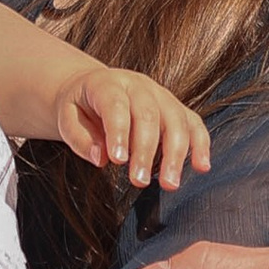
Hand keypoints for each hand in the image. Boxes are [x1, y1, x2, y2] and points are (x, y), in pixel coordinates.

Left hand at [14, 43, 213, 194]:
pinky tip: (202, 166)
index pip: (116, 105)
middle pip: (149, 115)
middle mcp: (138, 86)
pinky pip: (193, 122)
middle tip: (139, 182)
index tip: (118, 161)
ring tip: (170, 184)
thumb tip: (101, 158)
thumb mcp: (66, 118)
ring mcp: (160, 95)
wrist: (92, 88)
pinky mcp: (175, 108)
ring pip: (176, 119)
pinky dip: (201, 143)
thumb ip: (80, 138)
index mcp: (108, 84)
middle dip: (146, 150)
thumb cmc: (80, 108)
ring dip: (176, 153)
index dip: (119, 132)